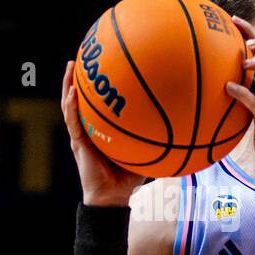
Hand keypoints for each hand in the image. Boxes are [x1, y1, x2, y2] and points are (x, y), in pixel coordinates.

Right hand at [61, 61, 145, 205]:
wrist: (113, 197)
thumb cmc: (130, 178)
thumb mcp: (147, 154)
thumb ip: (159, 141)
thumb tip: (185, 130)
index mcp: (103, 130)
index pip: (99, 104)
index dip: (98, 87)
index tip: (103, 67)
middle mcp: (90, 129)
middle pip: (82, 99)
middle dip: (81, 78)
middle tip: (83, 57)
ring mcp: (82, 135)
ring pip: (71, 105)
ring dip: (69, 84)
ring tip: (71, 66)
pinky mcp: (78, 143)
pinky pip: (73, 121)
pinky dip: (71, 105)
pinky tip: (73, 91)